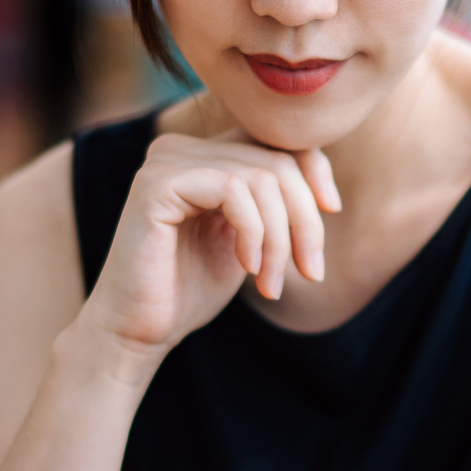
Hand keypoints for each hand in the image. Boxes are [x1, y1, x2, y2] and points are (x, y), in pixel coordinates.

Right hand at [79, 130, 340, 361]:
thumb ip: (274, 206)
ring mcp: (166, 160)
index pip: (277, 140)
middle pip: (277, 161)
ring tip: (270, 284)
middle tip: (310, 272)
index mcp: (204, 156)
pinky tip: (247, 267)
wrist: (138, 330)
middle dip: (305, 221)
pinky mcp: (156, 183)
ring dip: (280, 238)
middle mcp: (182, 148)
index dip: (315, 170)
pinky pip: (233, 190)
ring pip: (261, 178)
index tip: (332, 212)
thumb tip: (325, 192)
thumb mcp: (249, 241)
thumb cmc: (189, 291)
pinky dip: (254, 233)